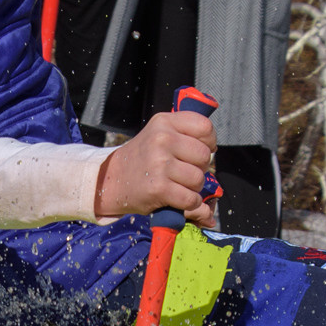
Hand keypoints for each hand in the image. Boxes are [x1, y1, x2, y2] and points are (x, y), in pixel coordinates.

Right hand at [94, 109, 215, 221]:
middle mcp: (162, 139)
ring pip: (199, 179)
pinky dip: (190, 203)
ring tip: (178, 185)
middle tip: (184, 171)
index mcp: (164, 122)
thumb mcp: (159, 134)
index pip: (205, 127)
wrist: (111, 179)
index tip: (200, 150)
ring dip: (194, 188)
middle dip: (200, 168)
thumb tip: (214, 150)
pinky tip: (179, 199)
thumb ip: (186, 135)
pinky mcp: (159, 188)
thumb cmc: (142, 158)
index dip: (209, 142)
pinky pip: (191, 199)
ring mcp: (160, 163)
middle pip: (204, 155)